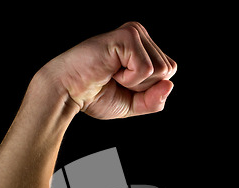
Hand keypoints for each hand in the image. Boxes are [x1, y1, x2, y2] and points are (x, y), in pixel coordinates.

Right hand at [40, 22, 176, 118]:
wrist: (68, 92)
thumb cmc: (96, 96)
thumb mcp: (133, 104)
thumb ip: (155, 100)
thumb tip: (170, 85)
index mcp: (143, 46)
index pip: (169, 73)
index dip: (149, 89)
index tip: (123, 85)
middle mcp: (140, 34)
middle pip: (168, 71)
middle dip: (144, 87)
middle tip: (116, 80)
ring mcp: (134, 32)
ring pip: (161, 70)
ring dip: (136, 83)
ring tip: (113, 74)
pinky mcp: (127, 36)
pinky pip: (146, 69)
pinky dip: (130, 79)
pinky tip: (111, 70)